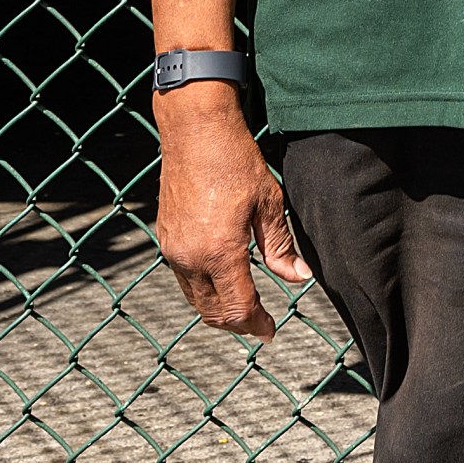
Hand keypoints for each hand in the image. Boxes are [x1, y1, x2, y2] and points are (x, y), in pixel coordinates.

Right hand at [153, 90, 310, 335]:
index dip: (257, 325)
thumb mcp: (269, 203)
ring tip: (244, 304)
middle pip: (213, 312)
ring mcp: (173, 249)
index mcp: (220, 252)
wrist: (195, 130)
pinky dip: (203, 289)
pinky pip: (183, 278)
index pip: (239, 308)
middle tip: (260, 322)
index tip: (271, 332)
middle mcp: (190, 257)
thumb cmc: (236, 161)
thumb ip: (281, 247)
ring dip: (219, 309)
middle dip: (238, 323)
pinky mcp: (165, 238)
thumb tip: (299, 278)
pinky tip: (222, 278)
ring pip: (195, 299)